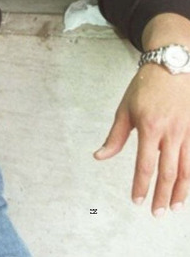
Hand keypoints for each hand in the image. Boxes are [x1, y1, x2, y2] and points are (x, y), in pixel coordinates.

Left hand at [94, 64, 189, 216]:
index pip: (145, 165)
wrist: (171, 67)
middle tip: (156, 213)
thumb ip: (115, 136)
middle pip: (169, 173)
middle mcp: (171, 134)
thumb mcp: (124, 109)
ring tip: (174, 208)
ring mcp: (186, 133)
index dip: (141, 186)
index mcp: (150, 128)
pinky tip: (187, 187)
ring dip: (181, 192)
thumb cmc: (144, 87)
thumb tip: (100, 156)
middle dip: (162, 196)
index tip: (136, 200)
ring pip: (186, 170)